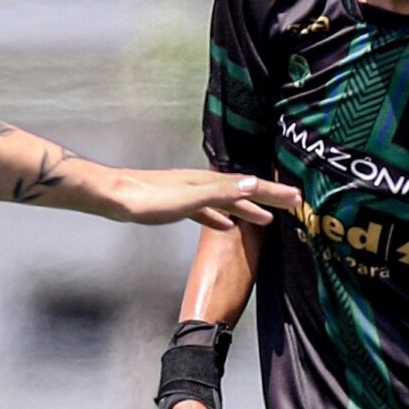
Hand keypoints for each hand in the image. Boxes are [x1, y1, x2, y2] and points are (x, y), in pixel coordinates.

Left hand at [105, 168, 300, 231]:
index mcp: (208, 181)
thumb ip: (221, 193)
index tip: (297, 198)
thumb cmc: (146, 199)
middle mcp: (202, 183)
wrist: (111, 197)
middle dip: (267, 198)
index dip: (274, 192)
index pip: (249, 186)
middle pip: (242, 191)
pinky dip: (221, 218)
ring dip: (247, 210)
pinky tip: (225, 227)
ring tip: (265, 220)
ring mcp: (189, 193)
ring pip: (227, 201)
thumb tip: (255, 183)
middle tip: (291, 206)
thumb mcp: (188, 198)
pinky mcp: (176, 204)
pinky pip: (208, 212)